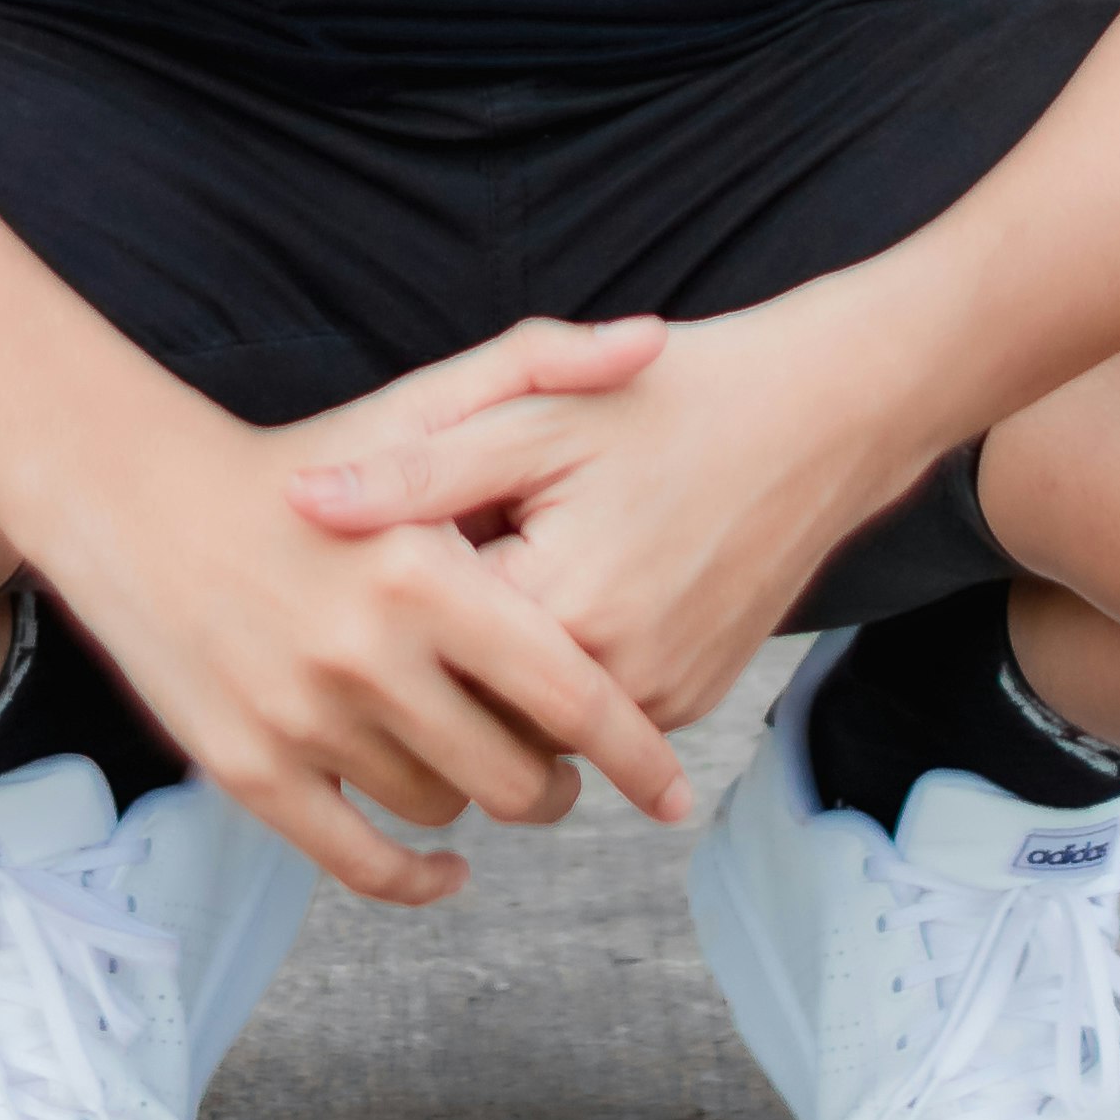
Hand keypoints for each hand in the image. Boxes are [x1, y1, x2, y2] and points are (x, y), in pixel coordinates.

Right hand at [32, 316, 696, 907]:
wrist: (143, 502)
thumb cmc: (308, 456)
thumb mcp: (426, 402)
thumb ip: (545, 364)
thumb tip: (654, 339)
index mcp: (425, 573)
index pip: (570, 695)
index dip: (636, 753)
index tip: (675, 791)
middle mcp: (367, 657)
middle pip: (515, 775)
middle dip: (558, 783)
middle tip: (565, 767)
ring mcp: (305, 722)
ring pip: (442, 811)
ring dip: (478, 801)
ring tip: (485, 761)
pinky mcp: (251, 772)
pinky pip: (359, 862)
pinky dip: (414, 877)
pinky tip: (446, 864)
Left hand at [285, 282, 933, 732]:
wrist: (821, 418)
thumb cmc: (671, 400)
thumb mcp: (532, 414)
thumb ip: (415, 469)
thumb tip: (298, 502)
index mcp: (557, 608)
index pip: (420, 652)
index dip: (387, 597)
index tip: (371, 555)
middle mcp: (614, 680)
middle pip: (471, 705)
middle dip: (437, 651)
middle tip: (429, 569)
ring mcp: (662, 702)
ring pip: (531, 719)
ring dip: (499, 665)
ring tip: (502, 565)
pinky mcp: (690, 701)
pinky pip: (594, 711)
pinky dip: (563, 665)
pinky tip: (570, 577)